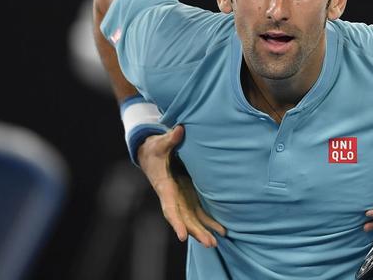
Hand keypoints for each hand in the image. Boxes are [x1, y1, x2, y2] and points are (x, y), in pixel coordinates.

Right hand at [137, 125, 225, 245]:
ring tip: (215, 243)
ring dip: (203, 231)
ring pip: (192, 219)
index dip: (176, 222)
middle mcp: (173, 197)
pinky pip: (199, 213)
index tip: (182, 235)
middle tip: (209, 243)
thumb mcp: (160, 143)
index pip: (170, 208)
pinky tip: (221, 232)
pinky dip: (209, 222)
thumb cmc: (155, 149)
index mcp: (164, 187)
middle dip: (195, 232)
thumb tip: (179, 129)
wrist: (151, 154)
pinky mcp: (189, 196)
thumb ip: (170, 139)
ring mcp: (182, 198)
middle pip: (184, 219)